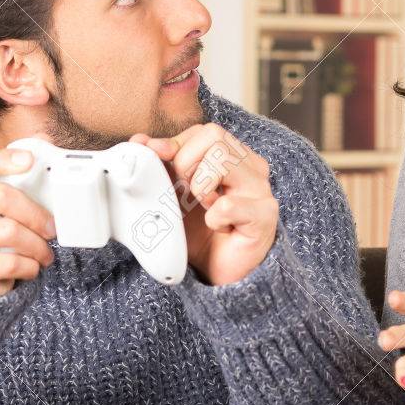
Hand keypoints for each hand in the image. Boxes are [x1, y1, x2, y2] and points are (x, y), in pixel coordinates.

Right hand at [0, 148, 56, 296]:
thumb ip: (15, 180)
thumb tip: (47, 149)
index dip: (1, 159)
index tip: (29, 160)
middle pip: (1, 197)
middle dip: (36, 214)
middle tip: (52, 229)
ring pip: (10, 232)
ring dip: (38, 246)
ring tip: (44, 252)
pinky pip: (10, 262)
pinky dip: (30, 267)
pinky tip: (30, 266)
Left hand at [130, 124, 277, 285]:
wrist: (218, 274)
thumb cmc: (201, 233)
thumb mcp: (173, 194)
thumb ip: (160, 165)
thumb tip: (140, 140)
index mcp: (234, 157)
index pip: (205, 131)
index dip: (178, 146)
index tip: (164, 168)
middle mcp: (252, 167)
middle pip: (215, 135)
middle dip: (186, 163)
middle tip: (185, 193)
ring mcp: (261, 190)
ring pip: (223, 160)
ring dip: (200, 187)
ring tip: (204, 208)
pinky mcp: (264, 216)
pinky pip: (228, 205)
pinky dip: (214, 218)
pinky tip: (220, 228)